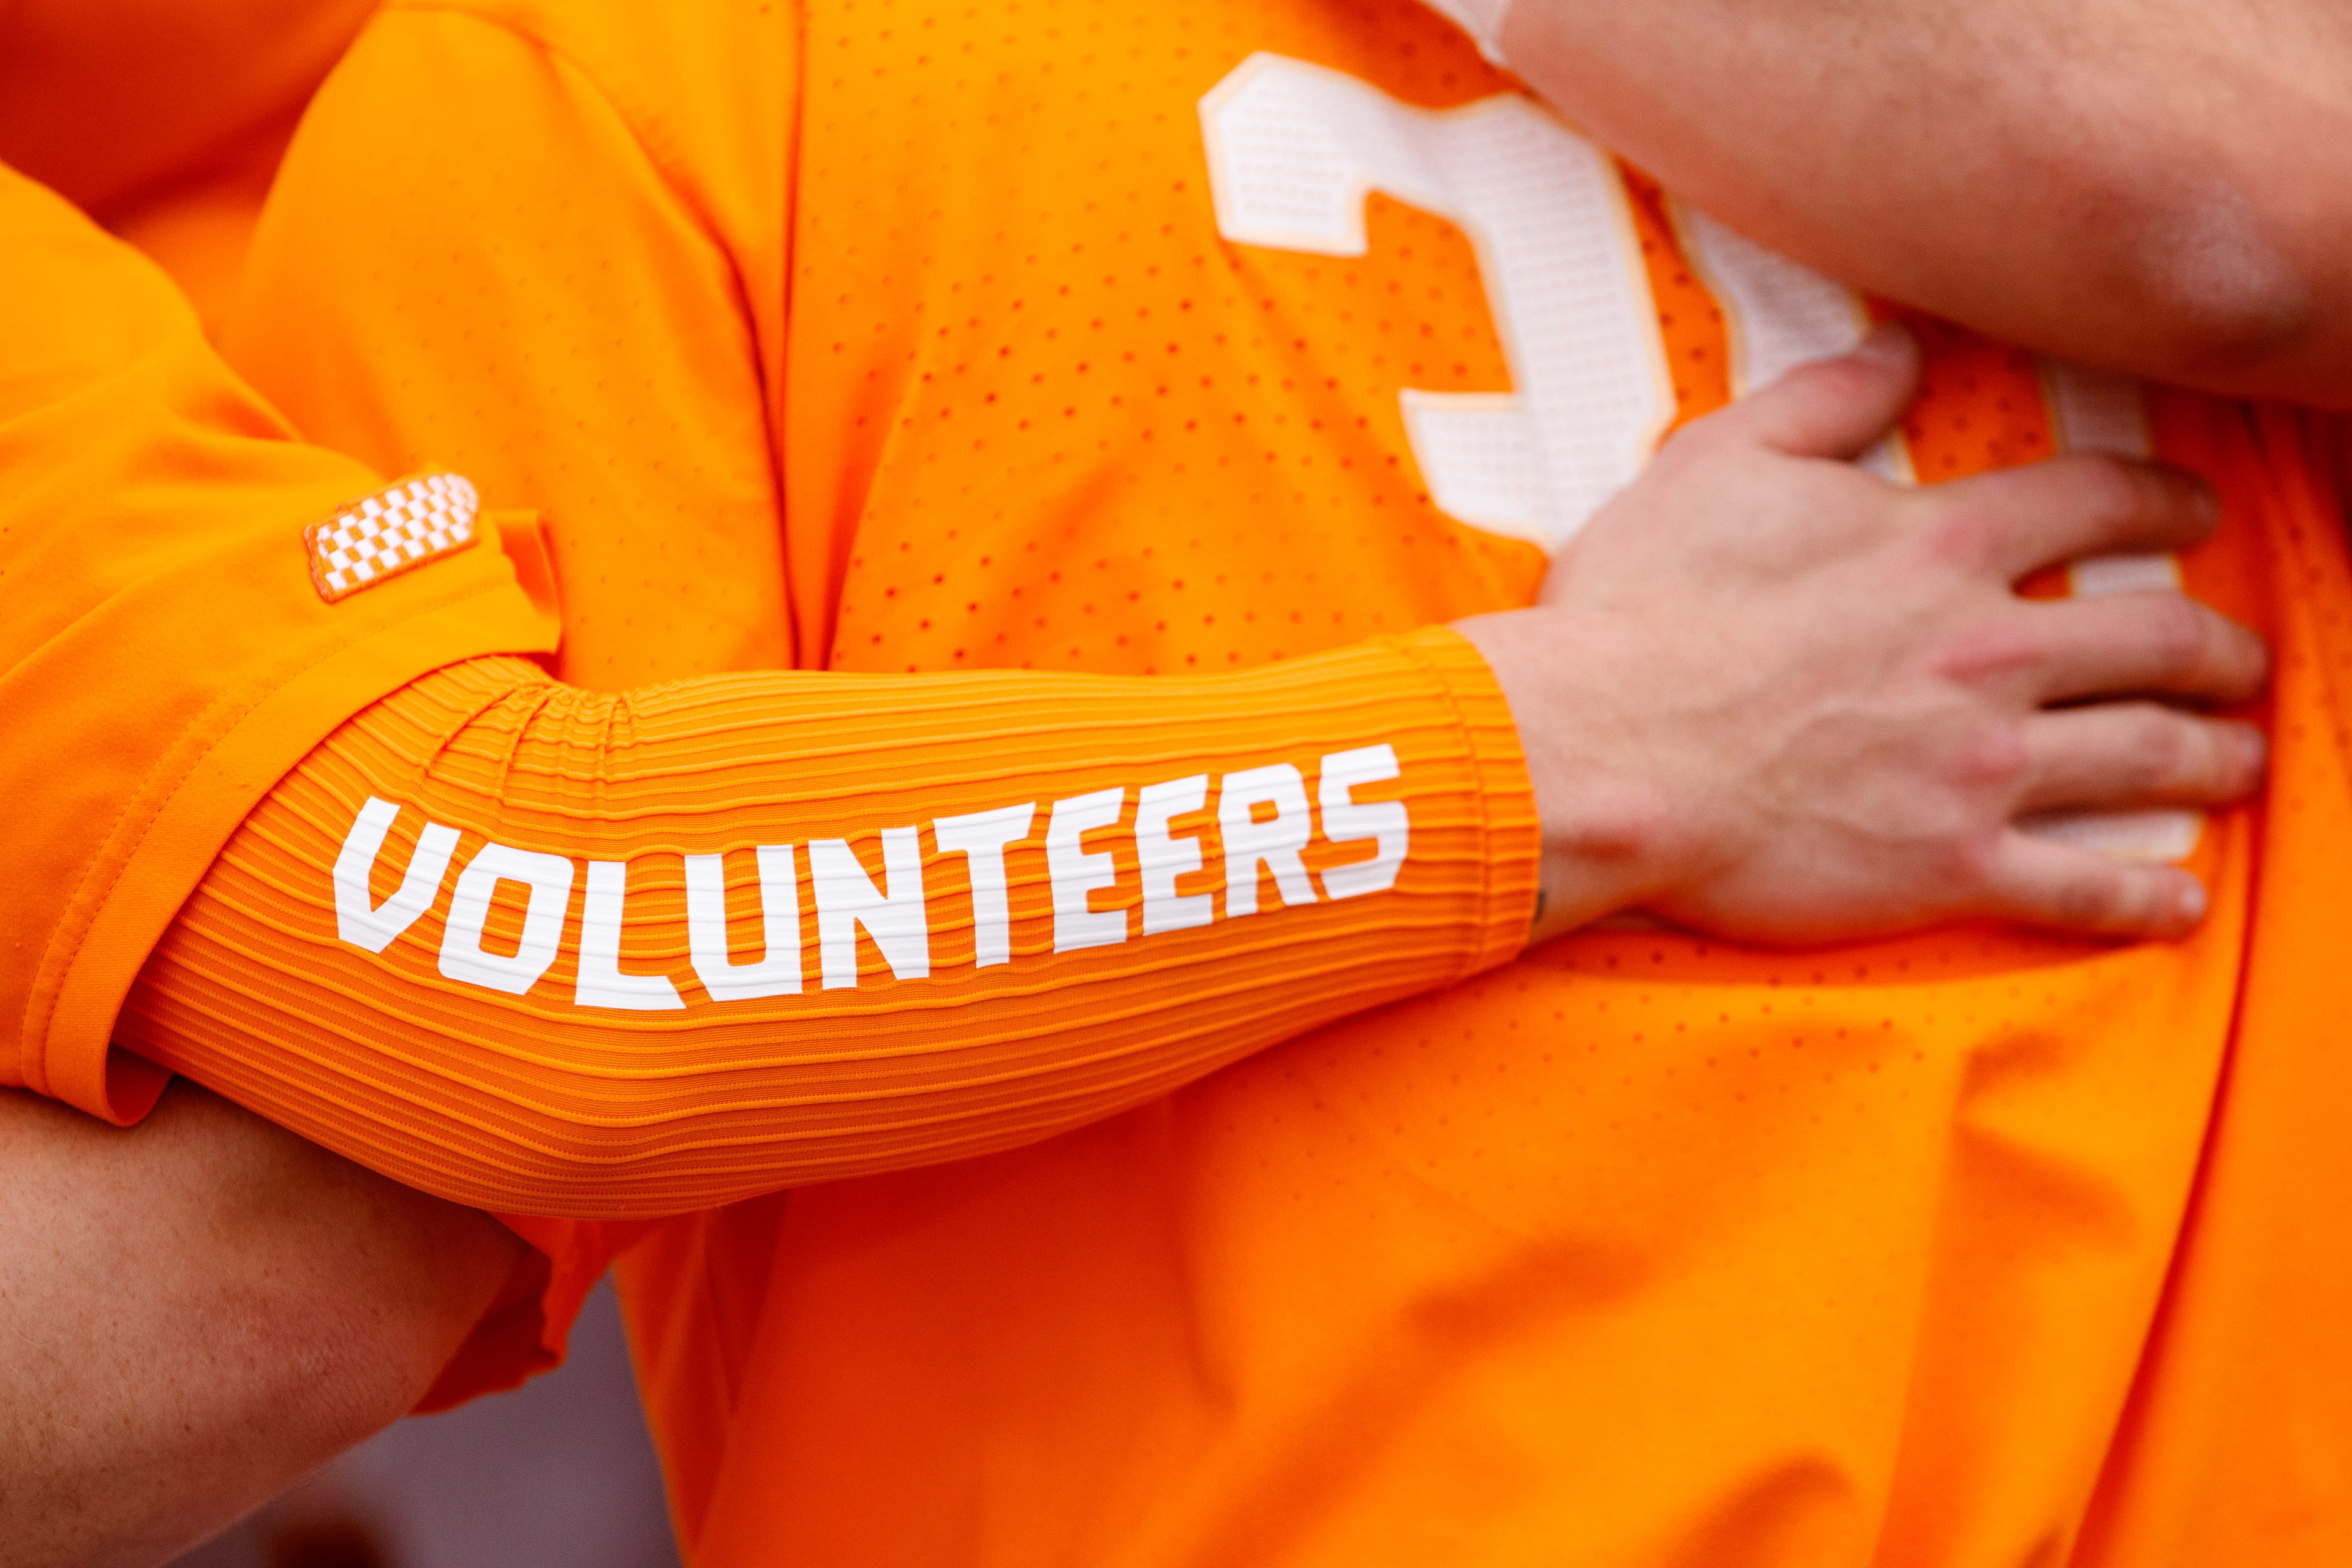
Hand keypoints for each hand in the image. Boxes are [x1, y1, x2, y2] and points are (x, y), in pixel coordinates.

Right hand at [1454, 325, 2267, 945]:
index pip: (2095, 504)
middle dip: (2221, 650)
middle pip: (2159, 640)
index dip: (2163, 503)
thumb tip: (1903, 346)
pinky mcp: (1947, 863)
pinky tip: (2181, 898)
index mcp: (1938, 548)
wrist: (1599, 751)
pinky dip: (2147, 896)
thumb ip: (1823, 399)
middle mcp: (1987, 651)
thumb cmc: (1641, 609)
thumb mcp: (1716, 463)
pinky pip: (2083, 888)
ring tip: (2241, 762)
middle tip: (2240, 660)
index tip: (2195, 515)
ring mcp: (1977, 765)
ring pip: (2149, 757)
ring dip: (2216, 758)